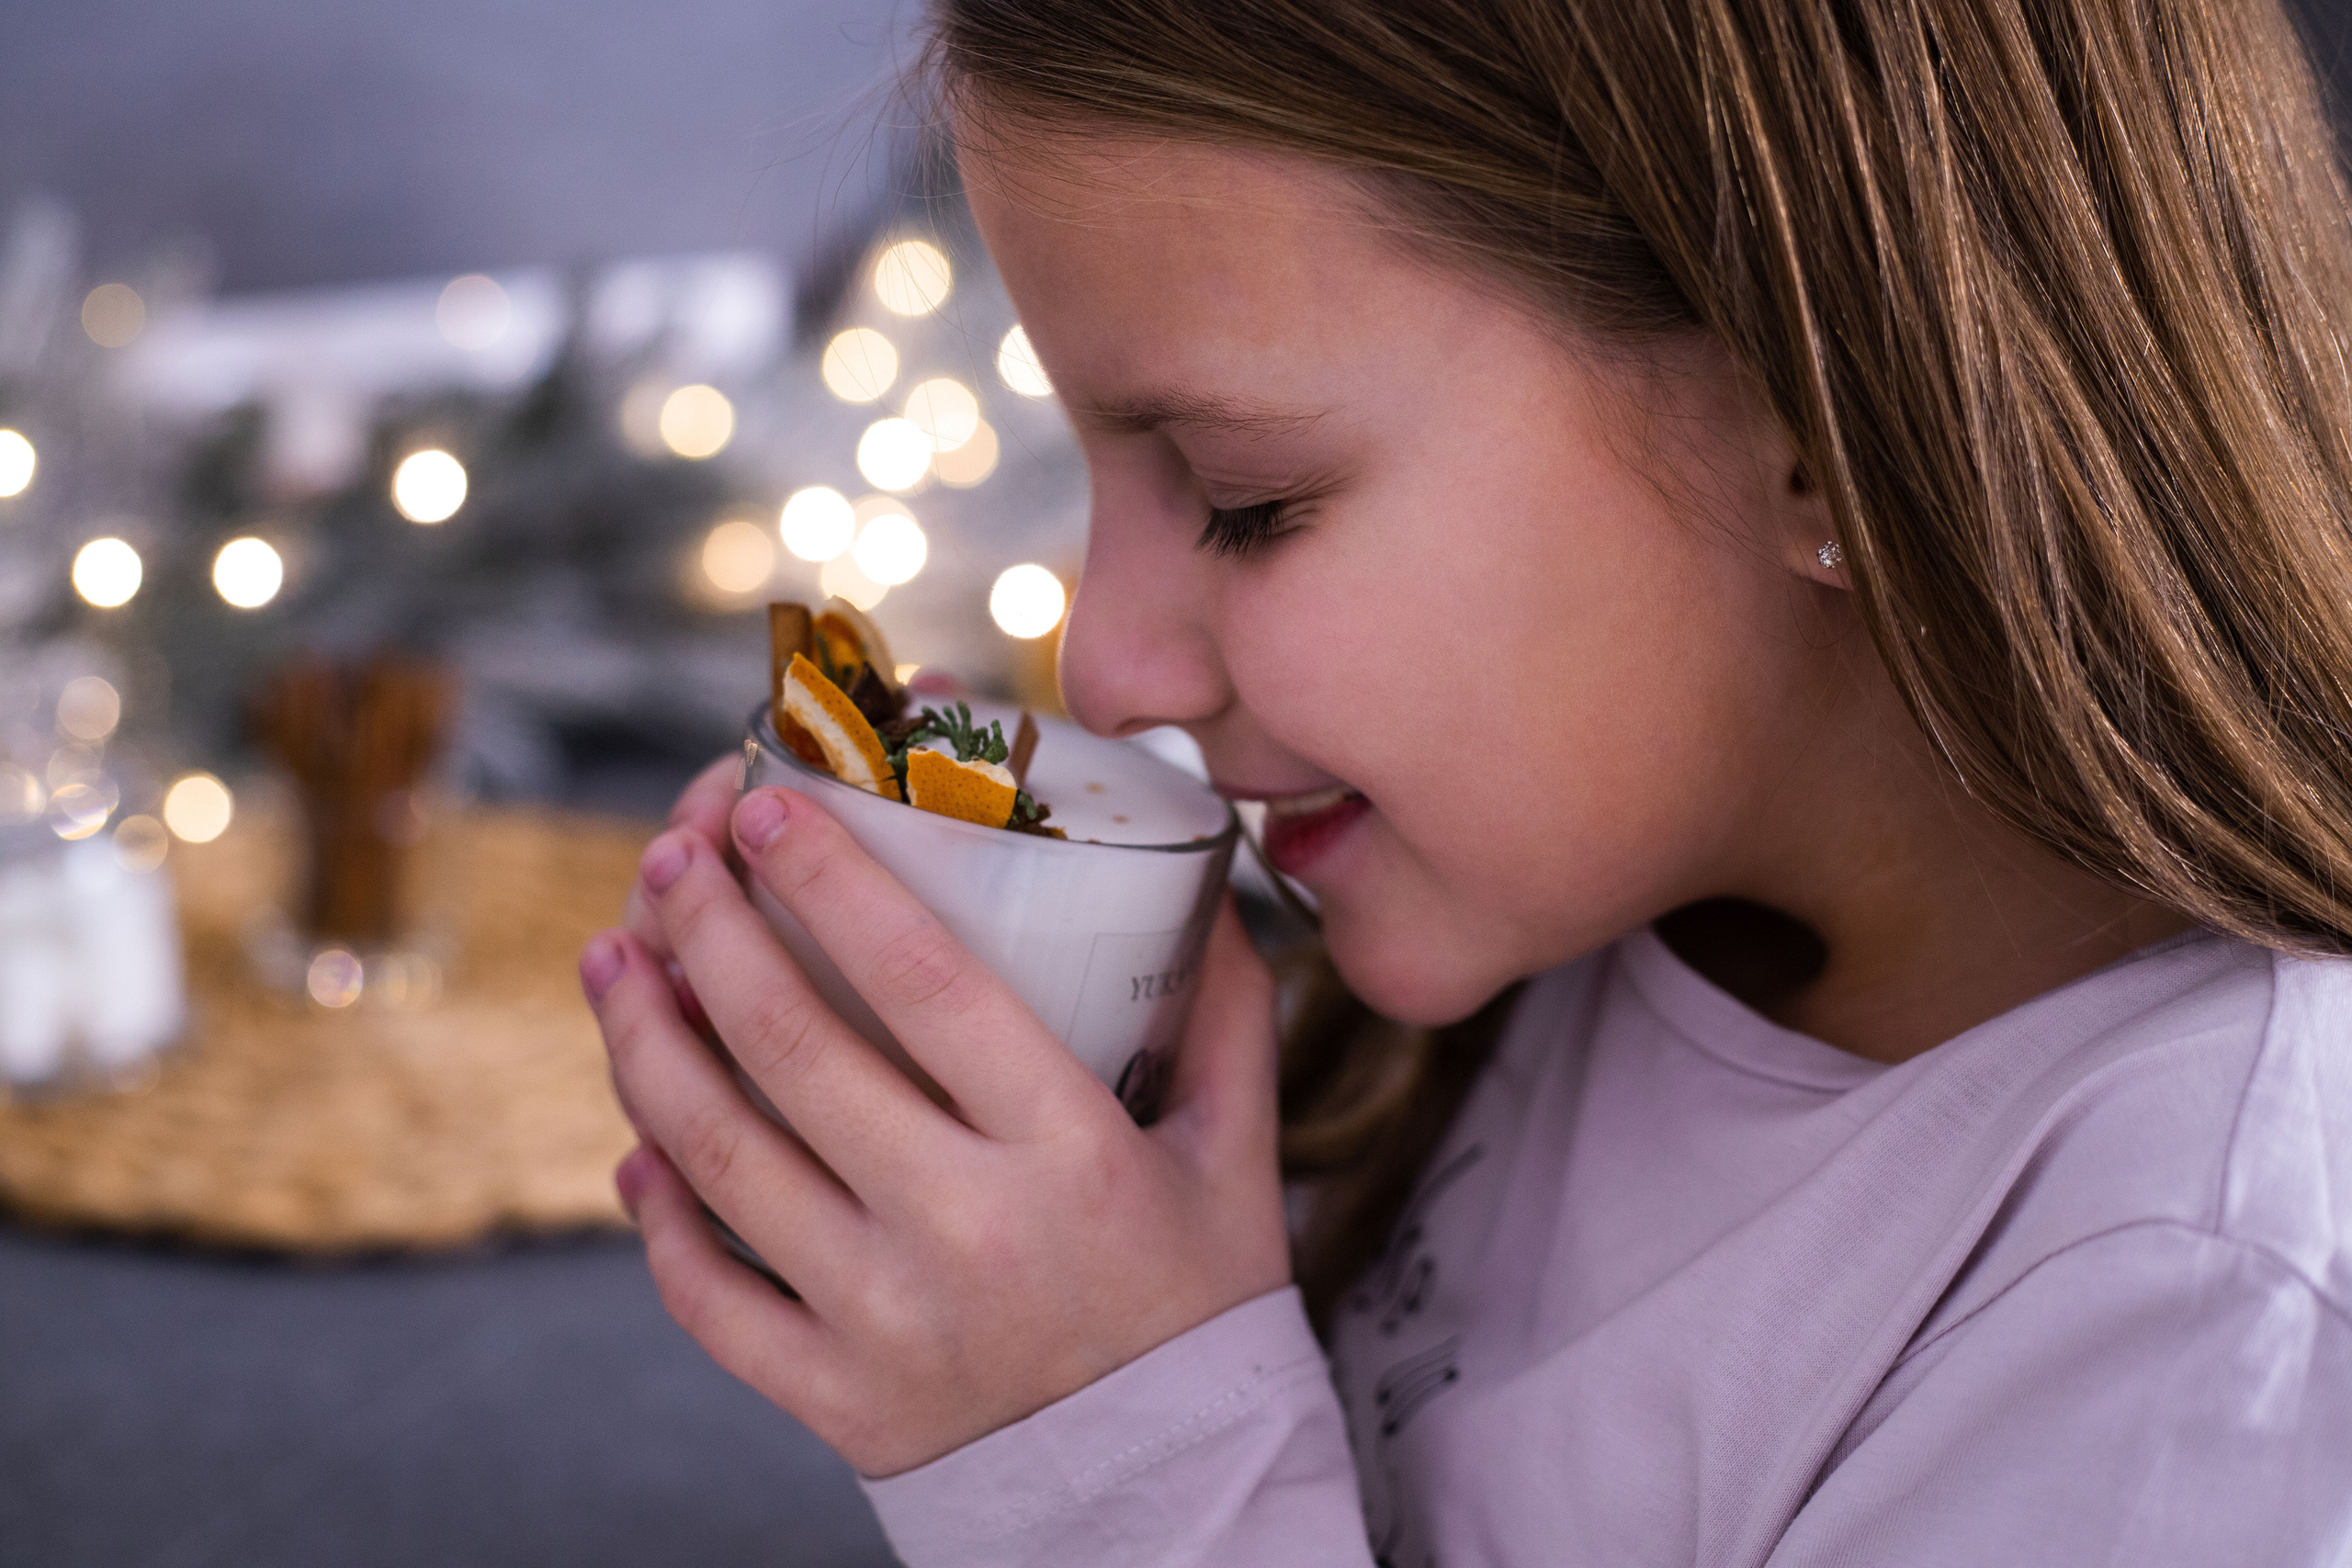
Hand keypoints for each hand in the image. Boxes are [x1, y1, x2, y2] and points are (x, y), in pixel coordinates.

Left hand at [580, 785, 1290, 1477]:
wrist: (1173, 1499)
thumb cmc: (1200, 1305)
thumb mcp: (1236, 1152)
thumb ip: (1221, 1012)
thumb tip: (1198, 879)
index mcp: (1069, 1151)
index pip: (924, 982)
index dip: (832, 881)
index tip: (769, 805)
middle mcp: (966, 1230)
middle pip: (796, 1051)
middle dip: (710, 933)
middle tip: (670, 858)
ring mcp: (885, 1321)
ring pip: (721, 1161)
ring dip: (647, 1046)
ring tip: (613, 961)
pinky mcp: (833, 1399)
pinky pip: (709, 1298)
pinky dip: (658, 1218)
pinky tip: (635, 1144)